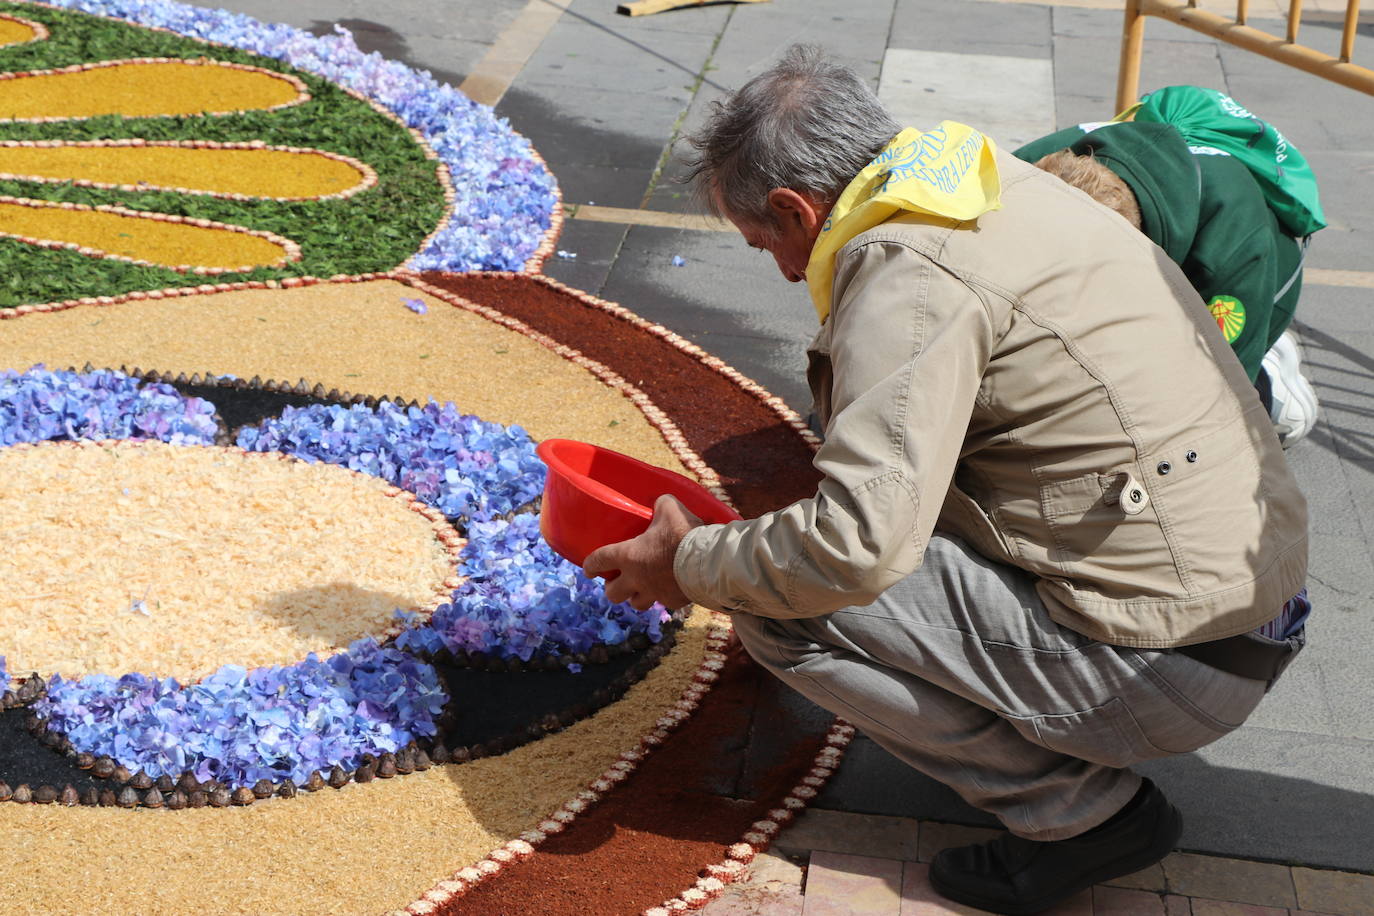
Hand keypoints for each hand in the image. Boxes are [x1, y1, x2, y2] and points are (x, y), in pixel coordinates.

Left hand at [583, 494, 703, 610]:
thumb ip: (660, 506)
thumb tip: (661, 504)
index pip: (599, 560)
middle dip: (612, 588)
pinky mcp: (673, 601)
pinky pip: (664, 603)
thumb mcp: (670, 509)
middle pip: (612, 594)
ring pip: (636, 603)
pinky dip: (663, 597)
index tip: (587, 570)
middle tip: (617, 580)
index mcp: (628, 555)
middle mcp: (636, 578)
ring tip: (641, 589)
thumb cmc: (683, 533)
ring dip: (635, 596)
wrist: (707, 561)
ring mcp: (654, 593)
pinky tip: (669, 590)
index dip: (590, 565)